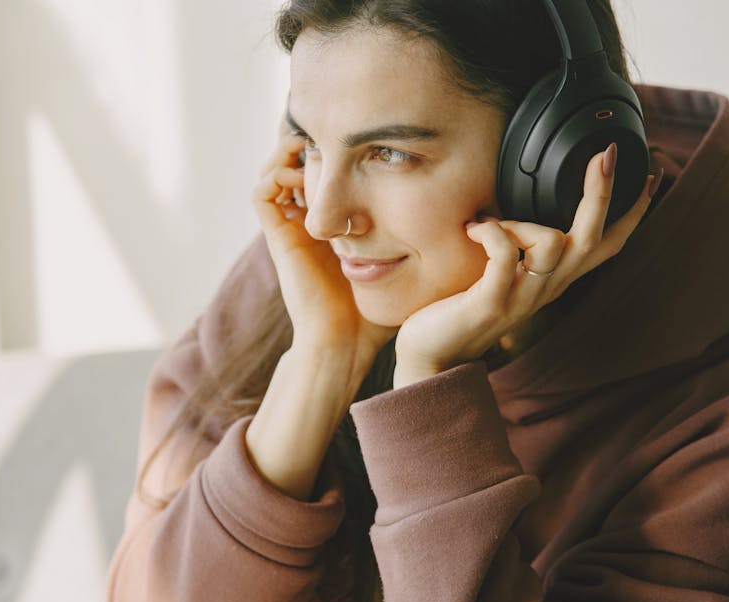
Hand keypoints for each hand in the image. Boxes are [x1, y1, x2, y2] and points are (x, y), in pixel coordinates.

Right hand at [252, 113, 396, 375]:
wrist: (345, 342)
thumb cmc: (373, 313)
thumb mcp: (403, 266)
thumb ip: (422, 243)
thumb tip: (465, 217)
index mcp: (329, 228)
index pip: (322, 177)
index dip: (332, 153)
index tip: (358, 140)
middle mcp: (306, 224)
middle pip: (293, 167)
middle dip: (309, 143)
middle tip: (333, 131)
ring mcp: (290, 230)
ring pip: (272, 173)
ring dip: (288, 154)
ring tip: (314, 146)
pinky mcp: (279, 239)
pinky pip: (262, 195)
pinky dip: (276, 176)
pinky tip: (304, 175)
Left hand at [393, 145, 661, 386]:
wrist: (432, 356)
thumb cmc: (459, 308)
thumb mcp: (499, 275)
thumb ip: (517, 250)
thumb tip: (507, 205)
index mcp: (553, 281)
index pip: (607, 246)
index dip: (631, 213)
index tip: (648, 175)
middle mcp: (547, 290)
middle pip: (593, 239)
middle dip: (603, 193)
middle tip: (606, 155)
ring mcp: (522, 299)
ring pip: (552, 241)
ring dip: (521, 221)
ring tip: (488, 225)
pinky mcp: (491, 303)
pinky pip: (505, 253)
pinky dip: (492, 231)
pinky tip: (473, 229)